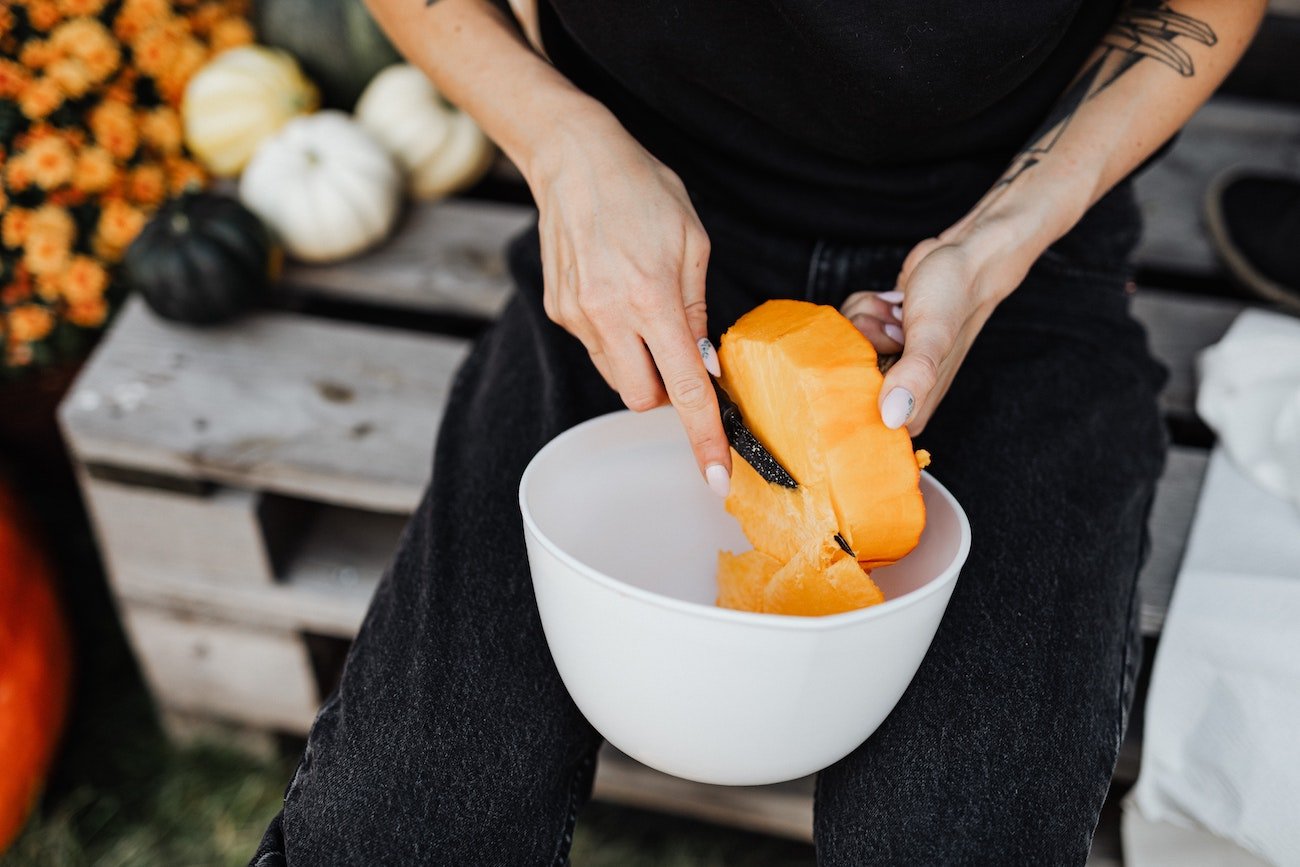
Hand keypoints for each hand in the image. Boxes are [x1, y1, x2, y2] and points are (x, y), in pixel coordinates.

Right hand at [528, 110, 730, 493]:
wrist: (572, 158)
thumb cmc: (642, 190)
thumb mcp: (692, 242)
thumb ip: (697, 308)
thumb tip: (702, 362)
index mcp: (653, 299)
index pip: (684, 389)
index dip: (702, 437)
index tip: (715, 477)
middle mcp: (609, 316)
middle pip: (640, 398)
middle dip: (663, 392)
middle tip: (678, 358)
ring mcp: (577, 316)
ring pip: (615, 375)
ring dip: (638, 363)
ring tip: (642, 308)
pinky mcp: (557, 310)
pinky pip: (595, 346)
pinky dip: (614, 337)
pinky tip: (615, 291)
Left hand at [840, 231, 1033, 434]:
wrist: (964, 258)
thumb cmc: (954, 298)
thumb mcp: (933, 338)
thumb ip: (914, 376)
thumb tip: (891, 418)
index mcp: (911, 410)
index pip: (856, 416)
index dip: (858, 381)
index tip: (881, 355)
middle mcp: (895, 392)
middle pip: (842, 377)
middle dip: (863, 340)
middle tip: (896, 326)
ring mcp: (885, 363)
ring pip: (843, 346)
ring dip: (867, 317)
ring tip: (899, 312)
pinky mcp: (878, 336)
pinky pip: (847, 325)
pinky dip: (866, 306)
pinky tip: (892, 303)